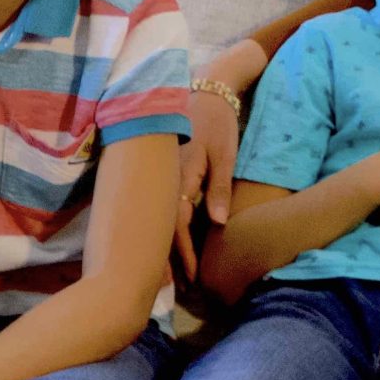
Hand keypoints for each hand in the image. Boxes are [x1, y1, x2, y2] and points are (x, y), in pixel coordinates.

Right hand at [174, 86, 238, 282]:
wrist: (203, 90)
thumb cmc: (217, 123)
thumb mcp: (224, 154)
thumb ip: (219, 189)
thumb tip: (217, 224)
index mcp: (180, 176)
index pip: (178, 224)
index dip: (184, 254)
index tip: (193, 278)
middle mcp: (163, 179)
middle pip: (160, 227)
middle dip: (166, 260)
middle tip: (174, 290)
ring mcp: (158, 176)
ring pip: (156, 219)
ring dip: (160, 247)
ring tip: (164, 276)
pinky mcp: (158, 173)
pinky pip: (156, 206)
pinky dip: (158, 228)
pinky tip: (159, 244)